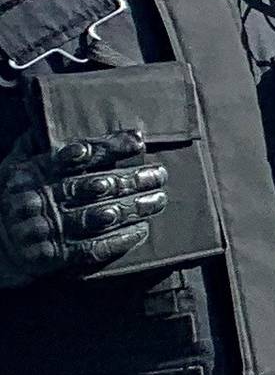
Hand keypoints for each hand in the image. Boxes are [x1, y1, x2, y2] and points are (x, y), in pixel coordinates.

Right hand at [0, 130, 167, 280]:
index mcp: (36, 173)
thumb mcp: (13, 165)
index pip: (78, 156)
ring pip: (101, 216)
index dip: (111, 148)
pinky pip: (94, 248)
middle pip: (97, 185)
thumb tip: (52, 118)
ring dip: (135, 208)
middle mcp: (43, 199)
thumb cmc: (10, 198)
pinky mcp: (55, 255)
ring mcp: (50, 228)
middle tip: (160, 174)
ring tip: (159, 199)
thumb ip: (35, 144)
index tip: (139, 142)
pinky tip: (142, 230)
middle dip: (134, 179)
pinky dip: (121, 239)